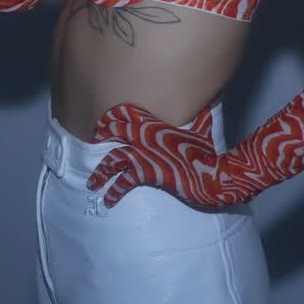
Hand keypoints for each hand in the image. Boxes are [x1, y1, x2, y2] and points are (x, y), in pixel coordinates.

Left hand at [86, 101, 236, 209]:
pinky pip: (124, 182)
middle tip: (93, 140)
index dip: (113, 116)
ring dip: (100, 172)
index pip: (128, 112)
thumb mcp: (204, 129)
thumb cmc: (208, 152)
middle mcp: (147, 137)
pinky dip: (114, 191)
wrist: (211, 174)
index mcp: (156, 125)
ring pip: (113, 159)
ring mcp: (145, 155)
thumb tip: (207, 104)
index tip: (105, 121)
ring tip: (92, 183)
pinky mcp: (147, 173)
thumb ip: (201, 116)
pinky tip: (108, 200)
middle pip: (115, 131)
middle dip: (102, 134)